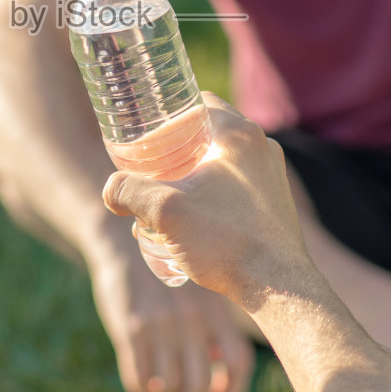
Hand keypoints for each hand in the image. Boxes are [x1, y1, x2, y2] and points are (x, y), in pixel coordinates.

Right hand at [89, 246, 254, 391]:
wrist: (123, 244)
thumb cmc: (167, 275)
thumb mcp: (201, 293)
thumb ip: (215, 329)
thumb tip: (220, 377)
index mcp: (216, 310)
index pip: (239, 363)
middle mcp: (192, 319)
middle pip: (200, 386)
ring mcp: (160, 325)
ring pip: (169, 388)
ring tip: (161, 383)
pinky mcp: (130, 330)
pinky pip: (139, 382)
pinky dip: (142, 390)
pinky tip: (143, 376)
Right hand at [103, 94, 310, 313]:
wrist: (279, 288)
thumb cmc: (227, 243)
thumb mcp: (165, 212)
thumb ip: (129, 192)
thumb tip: (111, 191)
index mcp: (239, 135)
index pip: (197, 103)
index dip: (166, 116)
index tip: (145, 136)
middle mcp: (261, 148)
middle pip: (206, 133)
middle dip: (175, 151)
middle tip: (149, 171)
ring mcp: (271, 176)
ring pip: (221, 161)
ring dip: (192, 175)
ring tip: (166, 200)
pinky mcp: (274, 203)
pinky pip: (236, 184)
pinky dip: (212, 192)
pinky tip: (193, 219)